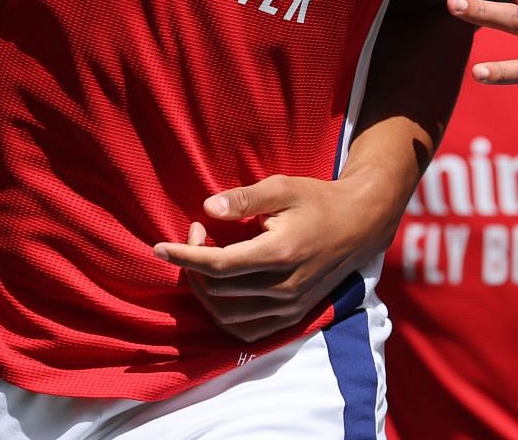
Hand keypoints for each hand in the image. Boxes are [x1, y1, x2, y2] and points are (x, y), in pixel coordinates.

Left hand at [152, 169, 399, 342]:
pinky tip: (218, 290)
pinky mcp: (293, 316)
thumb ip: (245, 198)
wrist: (359, 225)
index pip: (218, 264)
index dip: (184, 256)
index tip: (158, 246)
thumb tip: (207, 209)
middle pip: (217, 289)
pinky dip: (224, 315)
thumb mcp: (283, 187)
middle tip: (197, 232)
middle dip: (193, 262)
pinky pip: (247, 330)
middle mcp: (283, 286)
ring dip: (204, 290)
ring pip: (227, 314)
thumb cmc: (318, 201)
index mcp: (279, 253)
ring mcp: (289, 306)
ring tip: (204, 259)